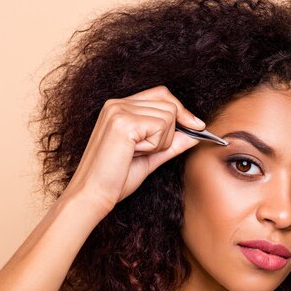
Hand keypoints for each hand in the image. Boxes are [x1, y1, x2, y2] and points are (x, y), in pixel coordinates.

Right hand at [61, 85, 203, 214]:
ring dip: (161, 141)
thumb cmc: (116, 180)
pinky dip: (155, 145)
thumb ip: (172, 143)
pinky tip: (135, 154)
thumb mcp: (151, 157)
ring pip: (168, 116)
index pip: (161, 94)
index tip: (198, 126)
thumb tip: (196, 133)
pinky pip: (161, 127)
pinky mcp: (123, 122)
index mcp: (119, 107)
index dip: (181, 110)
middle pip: (169, 104)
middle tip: (148, 151)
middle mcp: (117, 104)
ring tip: (137, 153)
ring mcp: (118, 110)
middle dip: (170, 132)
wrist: (93, 196)